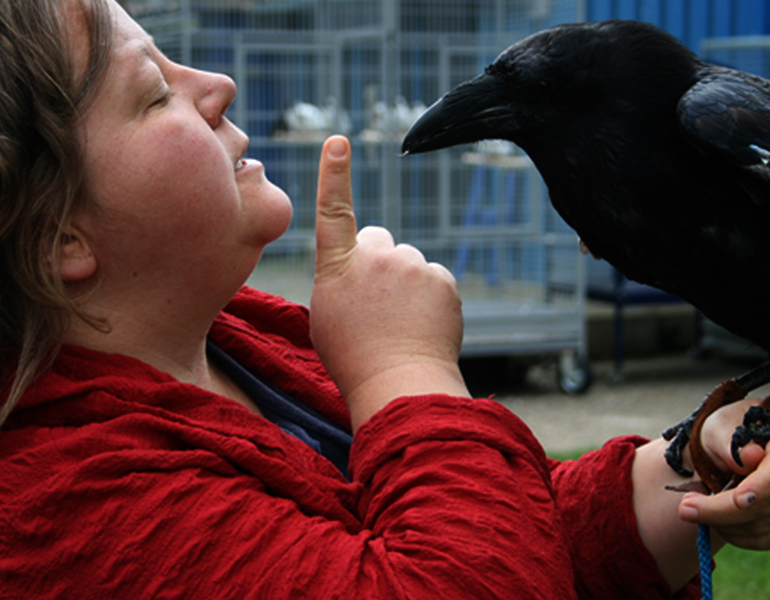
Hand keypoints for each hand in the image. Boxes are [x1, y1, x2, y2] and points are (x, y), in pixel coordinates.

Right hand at [309, 135, 467, 430]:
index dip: (335, 174)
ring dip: (407, 286)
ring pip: (409, 265)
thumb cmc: (354, 358)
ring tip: (400, 326)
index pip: (334, 210)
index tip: (339, 141)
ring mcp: (411, 265)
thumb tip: (361, 271)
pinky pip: (435, 280)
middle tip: (377, 307)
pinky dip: (432, 300)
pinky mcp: (442, 278)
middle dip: (379, 264)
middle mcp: (374, 256)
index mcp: (336, 266)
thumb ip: (341, 280)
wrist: (399, 384)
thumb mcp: (327, 315)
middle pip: (378, 242)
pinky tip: (423, 327)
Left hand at [679, 399, 769, 549]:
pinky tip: (717, 521)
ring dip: (723, 523)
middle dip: (721, 511)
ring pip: (763, 527)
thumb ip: (730, 441)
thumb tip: (749, 456)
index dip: (762, 486)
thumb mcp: (720, 428)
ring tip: (697, 508)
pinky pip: (764, 540)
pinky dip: (735, 535)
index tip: (738, 499)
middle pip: (766, 505)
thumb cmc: (725, 433)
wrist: (731, 449)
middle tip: (685, 508)